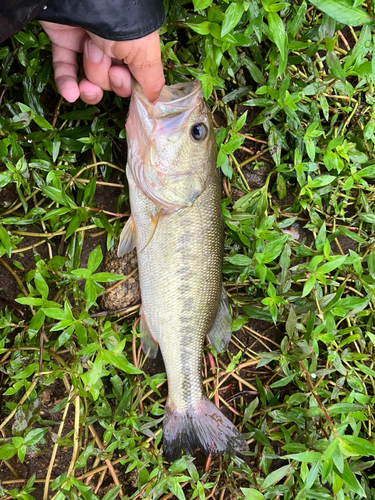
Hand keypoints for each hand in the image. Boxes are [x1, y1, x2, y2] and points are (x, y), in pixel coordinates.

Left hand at [39, 21, 164, 103]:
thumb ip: (152, 81)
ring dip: (90, 73)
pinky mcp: (64, 42)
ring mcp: (88, 45)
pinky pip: (65, 73)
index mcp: (135, 49)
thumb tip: (152, 102)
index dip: (124, 86)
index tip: (119, 74)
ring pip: (90, 80)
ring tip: (88, 49)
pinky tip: (71, 94)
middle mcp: (113, 48)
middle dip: (106, 76)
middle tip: (106, 57)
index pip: (131, 83)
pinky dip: (67, 85)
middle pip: (110, 82)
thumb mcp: (145, 54)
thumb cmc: (119, 22)